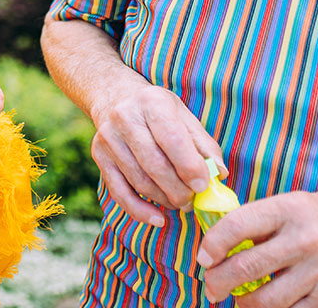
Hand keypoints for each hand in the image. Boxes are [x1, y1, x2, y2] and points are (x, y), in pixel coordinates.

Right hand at [90, 82, 224, 226]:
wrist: (117, 99)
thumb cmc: (159, 112)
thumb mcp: (184, 117)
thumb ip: (204, 145)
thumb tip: (219, 174)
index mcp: (151, 102)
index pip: (172, 138)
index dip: (189, 166)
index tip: (203, 186)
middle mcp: (124, 116)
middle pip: (154, 164)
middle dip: (179, 190)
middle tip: (193, 201)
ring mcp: (108, 136)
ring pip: (139, 181)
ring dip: (164, 200)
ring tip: (180, 202)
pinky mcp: (98, 154)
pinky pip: (118, 192)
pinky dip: (140, 211)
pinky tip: (158, 219)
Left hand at [200, 189, 317, 305]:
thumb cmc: (308, 217)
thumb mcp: (284, 207)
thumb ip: (253, 224)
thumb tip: (214, 249)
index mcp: (287, 209)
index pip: (237, 225)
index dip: (213, 244)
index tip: (203, 259)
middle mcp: (305, 240)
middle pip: (247, 267)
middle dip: (219, 281)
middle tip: (210, 288)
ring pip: (267, 300)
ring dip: (244, 303)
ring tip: (237, 299)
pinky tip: (264, 306)